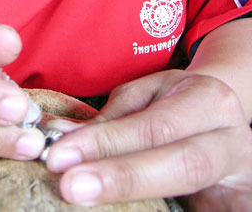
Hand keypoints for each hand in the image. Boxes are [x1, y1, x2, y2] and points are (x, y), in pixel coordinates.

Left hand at [46, 69, 251, 210]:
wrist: (223, 116)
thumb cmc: (178, 102)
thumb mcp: (148, 95)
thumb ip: (112, 118)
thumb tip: (62, 137)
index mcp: (208, 101)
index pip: (154, 126)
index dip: (107, 143)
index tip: (61, 155)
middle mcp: (231, 138)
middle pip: (181, 164)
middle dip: (122, 177)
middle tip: (71, 186)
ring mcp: (241, 175)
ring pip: (194, 188)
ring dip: (137, 198)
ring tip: (88, 200)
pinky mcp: (239, 203)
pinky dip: (163, 210)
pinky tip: (124, 211)